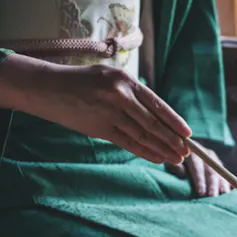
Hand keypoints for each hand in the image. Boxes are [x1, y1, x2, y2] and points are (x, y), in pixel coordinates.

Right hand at [0, 54, 189, 163]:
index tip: (188, 134)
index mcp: (125, 80)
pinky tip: (157, 158)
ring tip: (176, 159)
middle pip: (152, 123)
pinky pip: (128, 143)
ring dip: (161, 149)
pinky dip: (145, 152)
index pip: (157, 104)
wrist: (48, 88)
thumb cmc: (82, 83)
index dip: (174, 121)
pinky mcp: (99, 128)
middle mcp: (119, 95)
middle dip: (172, 139)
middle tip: (187, 152)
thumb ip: (131, 95)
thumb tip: (157, 119)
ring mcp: (109, 113)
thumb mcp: (109, 78)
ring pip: (142, 135)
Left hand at [166, 143, 232, 197]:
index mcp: (193, 152)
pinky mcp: (219, 164)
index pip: (197, 168)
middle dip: (212, 185)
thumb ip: (175, 167)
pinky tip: (230, 190)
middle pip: (211, 170)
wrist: (182, 149)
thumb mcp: (170, 162)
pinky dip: (227, 181)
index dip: (200, 181)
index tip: (201, 193)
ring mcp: (214, 158)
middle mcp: (205, 154)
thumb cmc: (174, 161)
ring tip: (223, 195)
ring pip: (220, 172)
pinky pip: (225, 173)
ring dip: (222, 184)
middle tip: (213, 197)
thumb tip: (183, 173)